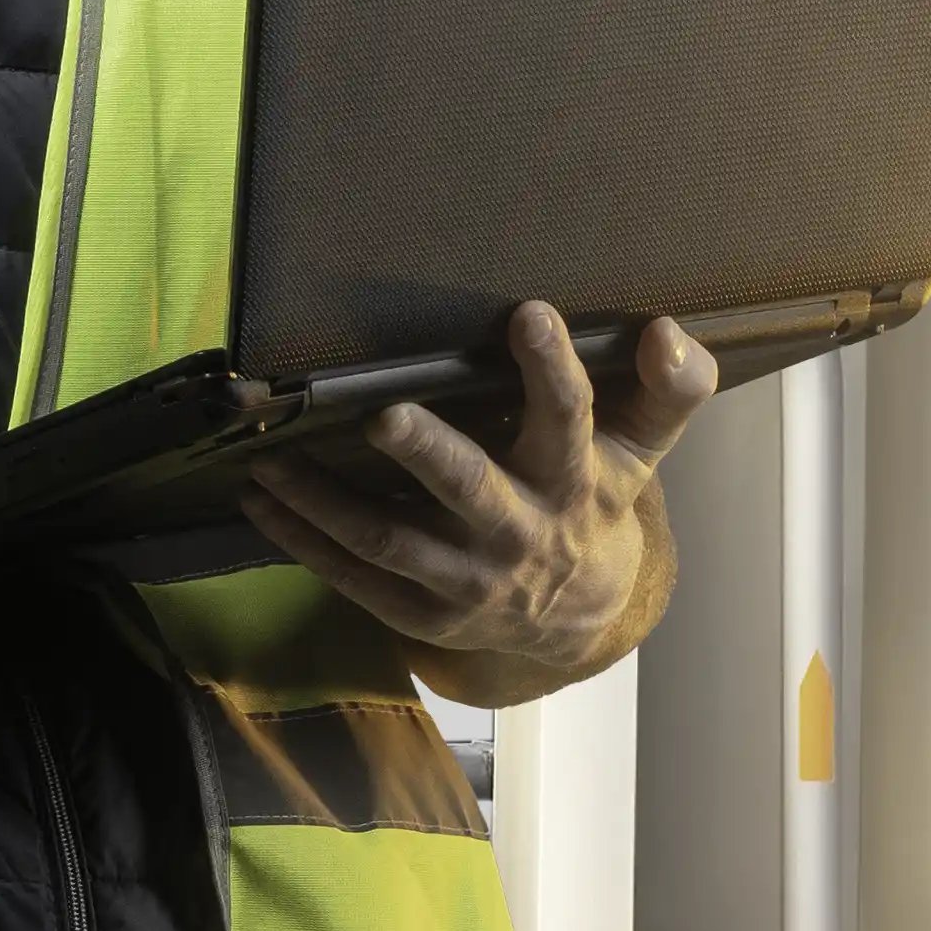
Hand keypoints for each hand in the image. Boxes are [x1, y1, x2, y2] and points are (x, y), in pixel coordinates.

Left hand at [238, 306, 716, 706]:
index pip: (569, 418)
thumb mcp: (639, 450)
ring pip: (391, 538)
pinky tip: (260, 500)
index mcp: (573, 480)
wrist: (579, 617)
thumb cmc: (595, 502)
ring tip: (271, 458)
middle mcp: (518, 530)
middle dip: (427, 451)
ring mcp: (467, 579)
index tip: (531, 314)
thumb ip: (668, 391)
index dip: (553, 371)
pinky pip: (354, 577)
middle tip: (384, 414)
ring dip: (325, 500)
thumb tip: (670, 332)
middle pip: (470, 487)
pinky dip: (302, 541)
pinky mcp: (422, 613)